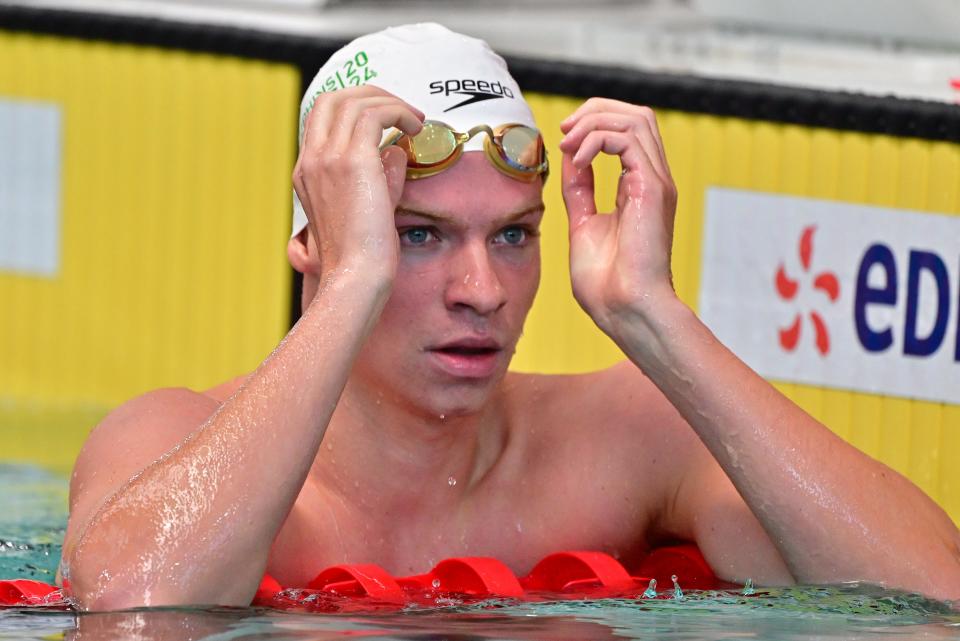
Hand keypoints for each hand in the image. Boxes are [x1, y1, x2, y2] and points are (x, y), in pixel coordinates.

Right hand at [293, 86, 423, 283]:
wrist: (356, 276)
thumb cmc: (363, 256)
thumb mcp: (367, 208)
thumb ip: (378, 176)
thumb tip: (396, 151)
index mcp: (307, 172)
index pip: (322, 118)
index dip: (354, 107)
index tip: (385, 117)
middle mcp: (312, 160)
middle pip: (333, 99)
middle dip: (371, 94)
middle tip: (402, 109)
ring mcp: (328, 157)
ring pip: (355, 101)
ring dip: (391, 102)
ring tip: (416, 120)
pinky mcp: (353, 160)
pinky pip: (376, 113)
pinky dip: (399, 112)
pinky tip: (417, 127)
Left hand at [559, 98, 678, 337]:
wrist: (624, 309)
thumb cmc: (606, 283)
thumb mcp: (583, 224)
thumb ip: (580, 191)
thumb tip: (568, 159)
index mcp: (639, 188)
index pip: (627, 132)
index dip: (594, 123)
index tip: (562, 138)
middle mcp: (652, 180)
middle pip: (636, 115)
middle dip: (595, 111)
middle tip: (564, 129)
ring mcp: (655, 182)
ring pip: (635, 118)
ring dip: (593, 122)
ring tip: (567, 143)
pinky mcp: (652, 188)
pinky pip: (628, 139)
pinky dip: (596, 139)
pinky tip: (576, 159)